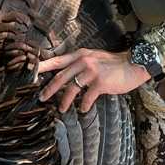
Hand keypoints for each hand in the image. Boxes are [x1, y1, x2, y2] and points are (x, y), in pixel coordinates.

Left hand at [36, 48, 150, 113]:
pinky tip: (83, 109)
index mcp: (79, 55)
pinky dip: (84, 105)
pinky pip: (88, 97)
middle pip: (60, 77)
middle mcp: (83, 62)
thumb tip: (67, 72)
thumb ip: (80, 63)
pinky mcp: (100, 82)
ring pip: (71, 88)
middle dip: (49, 89)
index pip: (57, 60)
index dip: (43, 66)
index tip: (32, 72)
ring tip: (61, 109)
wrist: (133, 64)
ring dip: (64, 101)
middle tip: (41, 98)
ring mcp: (92, 72)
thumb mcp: (93, 57)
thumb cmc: (113, 64)